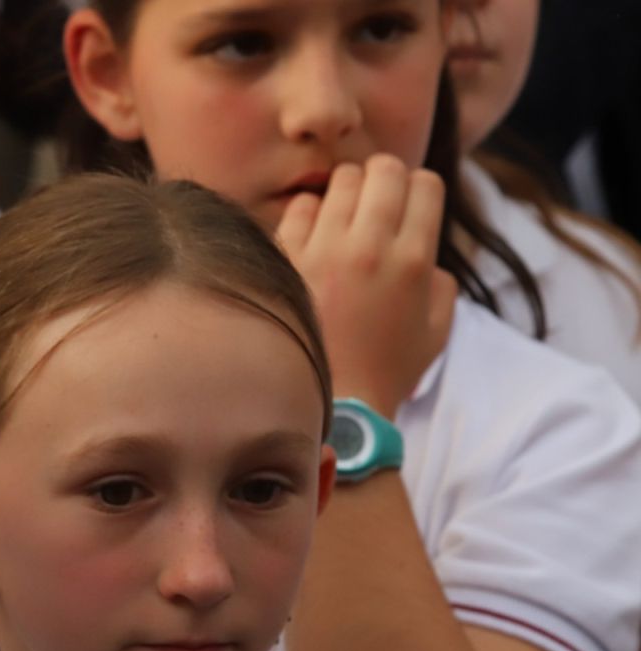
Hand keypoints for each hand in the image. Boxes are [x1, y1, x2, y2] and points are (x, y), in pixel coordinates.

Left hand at [276, 156, 457, 419]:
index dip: (419, 190)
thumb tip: (423, 247)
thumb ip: (440, 278)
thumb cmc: (388, 368)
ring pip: (341, 181)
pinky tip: (315, 236)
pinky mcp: (287, 261)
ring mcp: (324, 252)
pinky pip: (299, 208)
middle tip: (377, 202)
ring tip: (344, 219)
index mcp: (414, 259)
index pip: (425, 183)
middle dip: (386, 179)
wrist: (334, 404)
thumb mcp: (438, 326)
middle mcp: (371, 247)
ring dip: (348, 192)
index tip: (409, 207)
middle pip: (384, 170)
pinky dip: (311, 213)